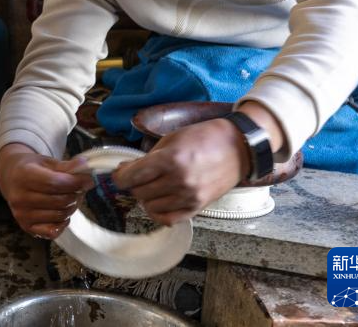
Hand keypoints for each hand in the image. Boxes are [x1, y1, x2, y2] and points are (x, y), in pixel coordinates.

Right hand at [0, 143, 94, 238]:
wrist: (10, 178)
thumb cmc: (31, 168)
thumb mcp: (47, 162)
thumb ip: (66, 167)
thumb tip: (85, 166)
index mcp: (24, 175)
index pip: (56, 183)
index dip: (76, 182)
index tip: (88, 179)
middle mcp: (20, 197)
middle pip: (60, 201)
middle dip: (76, 194)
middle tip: (80, 188)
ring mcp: (22, 214)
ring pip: (60, 215)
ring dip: (71, 207)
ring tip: (70, 197)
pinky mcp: (26, 226)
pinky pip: (53, 231)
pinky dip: (62, 223)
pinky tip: (62, 212)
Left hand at [112, 118, 248, 225]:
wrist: (238, 148)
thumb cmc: (204, 138)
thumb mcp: (171, 139)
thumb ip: (147, 157)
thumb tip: (125, 170)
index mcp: (170, 159)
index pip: (131, 177)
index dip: (119, 176)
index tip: (119, 174)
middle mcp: (179, 181)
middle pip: (138, 192)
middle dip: (133, 184)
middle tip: (138, 176)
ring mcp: (190, 196)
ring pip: (149, 206)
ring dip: (146, 197)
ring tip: (153, 185)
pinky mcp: (198, 207)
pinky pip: (168, 219)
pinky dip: (158, 212)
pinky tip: (159, 201)